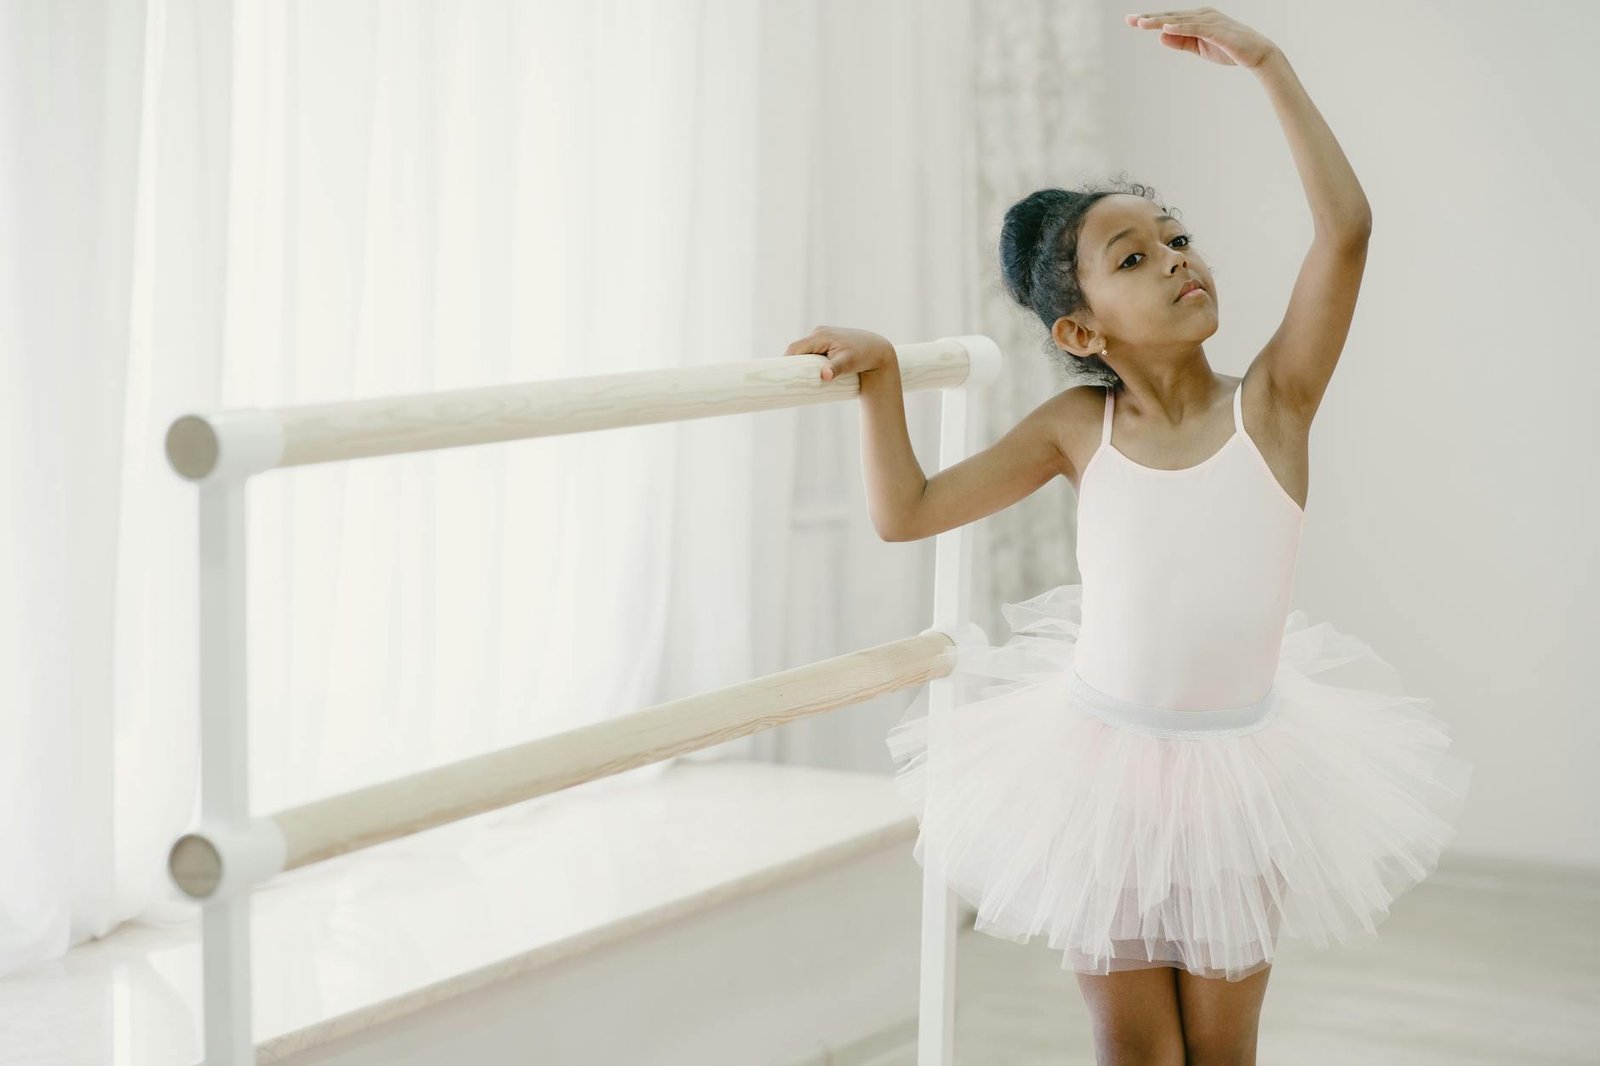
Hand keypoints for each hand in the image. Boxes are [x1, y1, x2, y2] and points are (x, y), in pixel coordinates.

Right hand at [782, 325, 894, 382]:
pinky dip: (808, 359)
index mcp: (821, 336)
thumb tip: (825, 375)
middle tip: (785, 380)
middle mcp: (819, 332)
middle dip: (791, 363)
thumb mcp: (849, 362)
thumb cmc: (864, 356)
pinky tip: (806, 370)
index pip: (796, 348)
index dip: (785, 360)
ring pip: (805, 349)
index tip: (778, 374)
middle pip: (798, 348)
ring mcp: (823, 335)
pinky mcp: (827, 340)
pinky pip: (812, 349)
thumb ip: (835, 368)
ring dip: (800, 361)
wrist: (877, 349)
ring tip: (795, 378)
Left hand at [1125, 8, 1277, 69]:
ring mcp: (1210, 21)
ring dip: (1160, 22)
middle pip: (1171, 17)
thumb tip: (1161, 37)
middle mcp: (1202, 15)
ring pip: (1179, 21)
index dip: (1151, 20)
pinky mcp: (1217, 30)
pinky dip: (1180, 27)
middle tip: (1129, 20)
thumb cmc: (1228, 50)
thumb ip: (1181, 42)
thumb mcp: (1200, 48)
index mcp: (1198, 18)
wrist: (1256, 55)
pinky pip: (1195, 27)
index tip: (1132, 21)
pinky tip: (1165, 29)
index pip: (1170, 19)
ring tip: (1141, 23)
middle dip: (1150, 18)